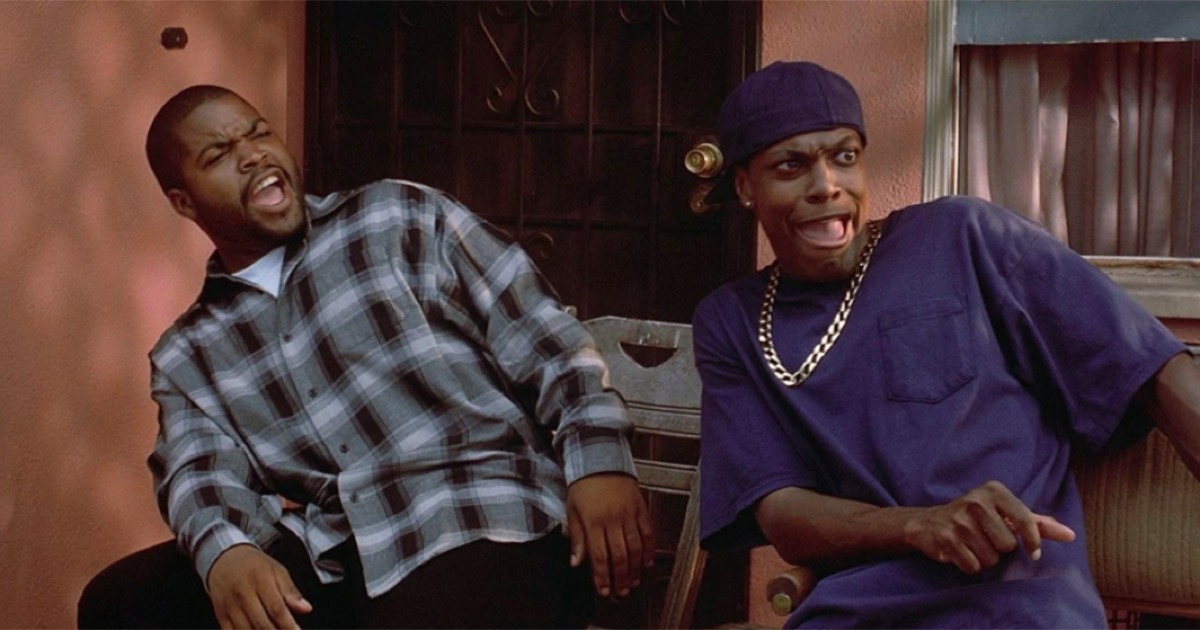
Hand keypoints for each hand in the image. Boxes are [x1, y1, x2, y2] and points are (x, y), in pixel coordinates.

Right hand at [206, 544, 311, 628]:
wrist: (225, 559)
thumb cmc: (254, 566)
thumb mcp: (277, 571)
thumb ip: (291, 592)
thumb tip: (306, 608)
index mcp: (260, 580)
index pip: (276, 609)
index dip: (288, 625)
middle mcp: (243, 594)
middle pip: (262, 623)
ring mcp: (230, 606)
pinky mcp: (220, 614)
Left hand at [565, 472, 654, 598]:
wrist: (600, 459)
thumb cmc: (583, 485)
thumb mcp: (572, 511)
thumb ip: (577, 539)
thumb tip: (576, 563)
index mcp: (593, 521)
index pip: (599, 556)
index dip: (602, 577)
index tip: (604, 591)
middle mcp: (612, 520)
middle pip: (619, 556)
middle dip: (620, 578)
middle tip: (621, 593)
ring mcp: (629, 514)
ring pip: (635, 548)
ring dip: (635, 569)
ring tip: (633, 583)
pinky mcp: (641, 508)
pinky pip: (648, 533)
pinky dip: (649, 550)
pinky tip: (647, 563)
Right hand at [903, 480, 1074, 573]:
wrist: (930, 522)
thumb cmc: (977, 518)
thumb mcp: (1005, 513)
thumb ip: (1037, 523)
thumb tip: (1070, 535)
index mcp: (993, 491)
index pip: (1024, 519)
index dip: (1032, 541)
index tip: (1034, 552)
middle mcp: (975, 502)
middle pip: (1007, 544)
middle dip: (1000, 548)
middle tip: (986, 539)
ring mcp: (959, 520)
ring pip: (991, 558)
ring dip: (985, 558)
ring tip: (973, 544)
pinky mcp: (946, 538)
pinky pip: (973, 565)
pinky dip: (970, 565)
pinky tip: (961, 551)